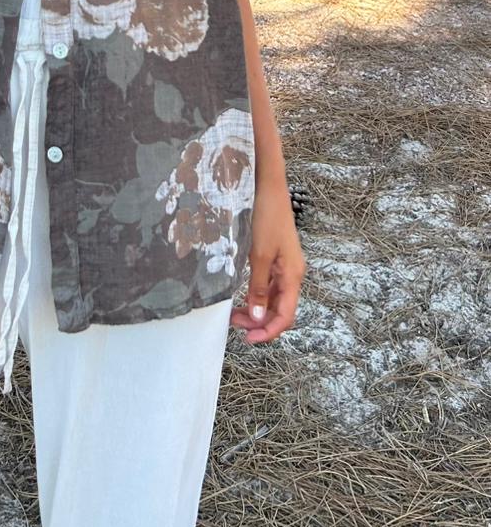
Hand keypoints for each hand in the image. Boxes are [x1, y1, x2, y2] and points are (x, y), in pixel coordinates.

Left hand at [230, 177, 305, 344]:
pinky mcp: (275, 258)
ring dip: (255, 309)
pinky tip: (240, 297)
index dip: (268, 331)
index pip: (286, 315)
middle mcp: (292, 274)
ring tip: (234, 314)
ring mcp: (284, 266)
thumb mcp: (259, 256)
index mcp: (293, 275)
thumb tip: (258, 317)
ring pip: (273, 299)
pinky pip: (267, 285)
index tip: (248, 339)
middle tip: (234, 324)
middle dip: (259, 321)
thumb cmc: (265, 218)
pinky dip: (255, 295)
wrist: (267, 187)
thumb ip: (258, 288)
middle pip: (280, 309)